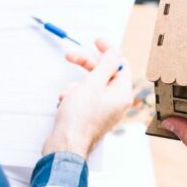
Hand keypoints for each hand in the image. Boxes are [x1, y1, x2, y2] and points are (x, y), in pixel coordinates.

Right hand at [42, 39, 132, 158]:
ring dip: (76, 85)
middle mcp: (115, 102)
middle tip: (70, 55)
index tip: (96, 41)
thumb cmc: (79, 118)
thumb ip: (105, 65)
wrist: (65, 146)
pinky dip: (72, 96)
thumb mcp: (93, 83)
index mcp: (121, 94)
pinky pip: (83, 98)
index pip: (120, 64)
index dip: (108, 50)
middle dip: (85, 66)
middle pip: (104, 73)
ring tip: (67, 94)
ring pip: (90, 86)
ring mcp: (103, 110)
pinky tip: (64, 102)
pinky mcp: (90, 116)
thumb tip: (114, 52)